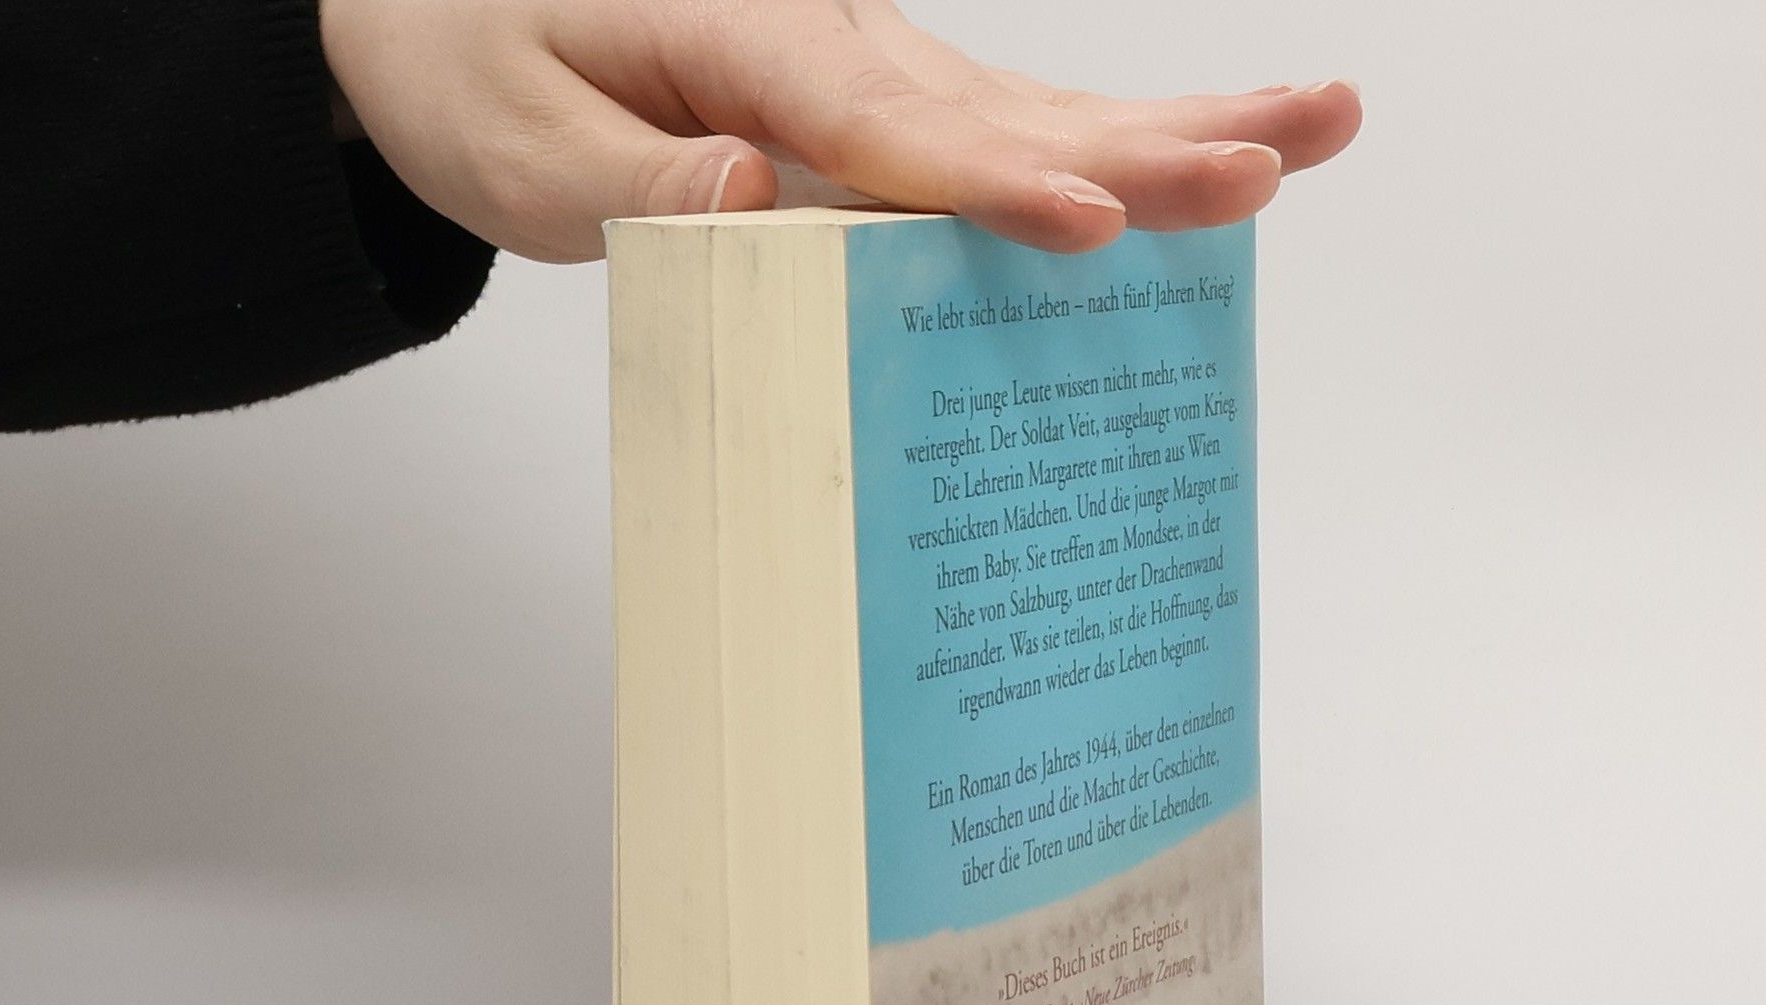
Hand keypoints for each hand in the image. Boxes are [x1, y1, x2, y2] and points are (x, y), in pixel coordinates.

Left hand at [318, 0, 1360, 261]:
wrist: (457, 7)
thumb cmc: (478, 61)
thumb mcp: (515, 141)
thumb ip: (633, 177)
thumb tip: (754, 191)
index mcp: (745, 31)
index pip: (887, 127)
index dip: (994, 181)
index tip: (1089, 222)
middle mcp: (834, 35)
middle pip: (1007, 102)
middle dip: (1146, 142)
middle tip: (1277, 158)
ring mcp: (871, 62)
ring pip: (1036, 104)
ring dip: (1173, 127)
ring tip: (1308, 132)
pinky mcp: (881, 103)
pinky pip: (1004, 130)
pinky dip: (1105, 147)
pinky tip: (1194, 162)